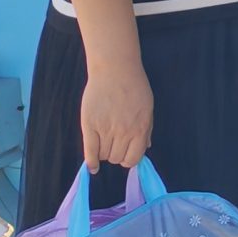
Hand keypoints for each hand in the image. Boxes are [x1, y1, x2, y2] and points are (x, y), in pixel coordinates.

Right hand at [80, 57, 153, 172]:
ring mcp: (106, 129)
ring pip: (104, 155)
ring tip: (104, 139)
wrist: (115, 69)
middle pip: (116, 158)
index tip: (125, 155)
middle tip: (113, 142)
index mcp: (140, 128)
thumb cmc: (134, 86)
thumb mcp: (147, 107)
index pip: (134, 158)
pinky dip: (91, 162)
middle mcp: (124, 132)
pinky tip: (92, 167)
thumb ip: (146, 129)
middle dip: (115, 154)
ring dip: (104, 152)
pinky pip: (90, 150)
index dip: (129, 159)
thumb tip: (146, 147)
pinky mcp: (90, 125)